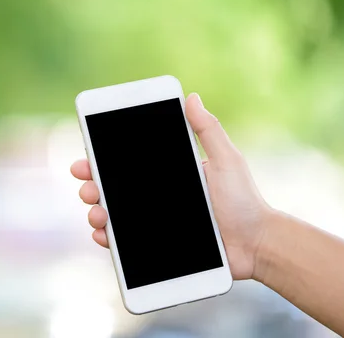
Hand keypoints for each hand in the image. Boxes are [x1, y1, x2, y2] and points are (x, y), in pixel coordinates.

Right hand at [70, 93, 272, 279]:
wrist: (256, 245)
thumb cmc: (244, 200)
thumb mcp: (227, 160)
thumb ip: (208, 130)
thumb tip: (192, 97)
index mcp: (167, 173)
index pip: (127, 164)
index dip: (102, 159)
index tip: (87, 157)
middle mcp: (155, 196)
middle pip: (112, 188)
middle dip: (92, 184)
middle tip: (88, 185)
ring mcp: (153, 221)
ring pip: (112, 214)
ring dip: (96, 211)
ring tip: (97, 212)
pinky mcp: (155, 246)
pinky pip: (125, 243)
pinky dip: (108, 238)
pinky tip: (103, 234)